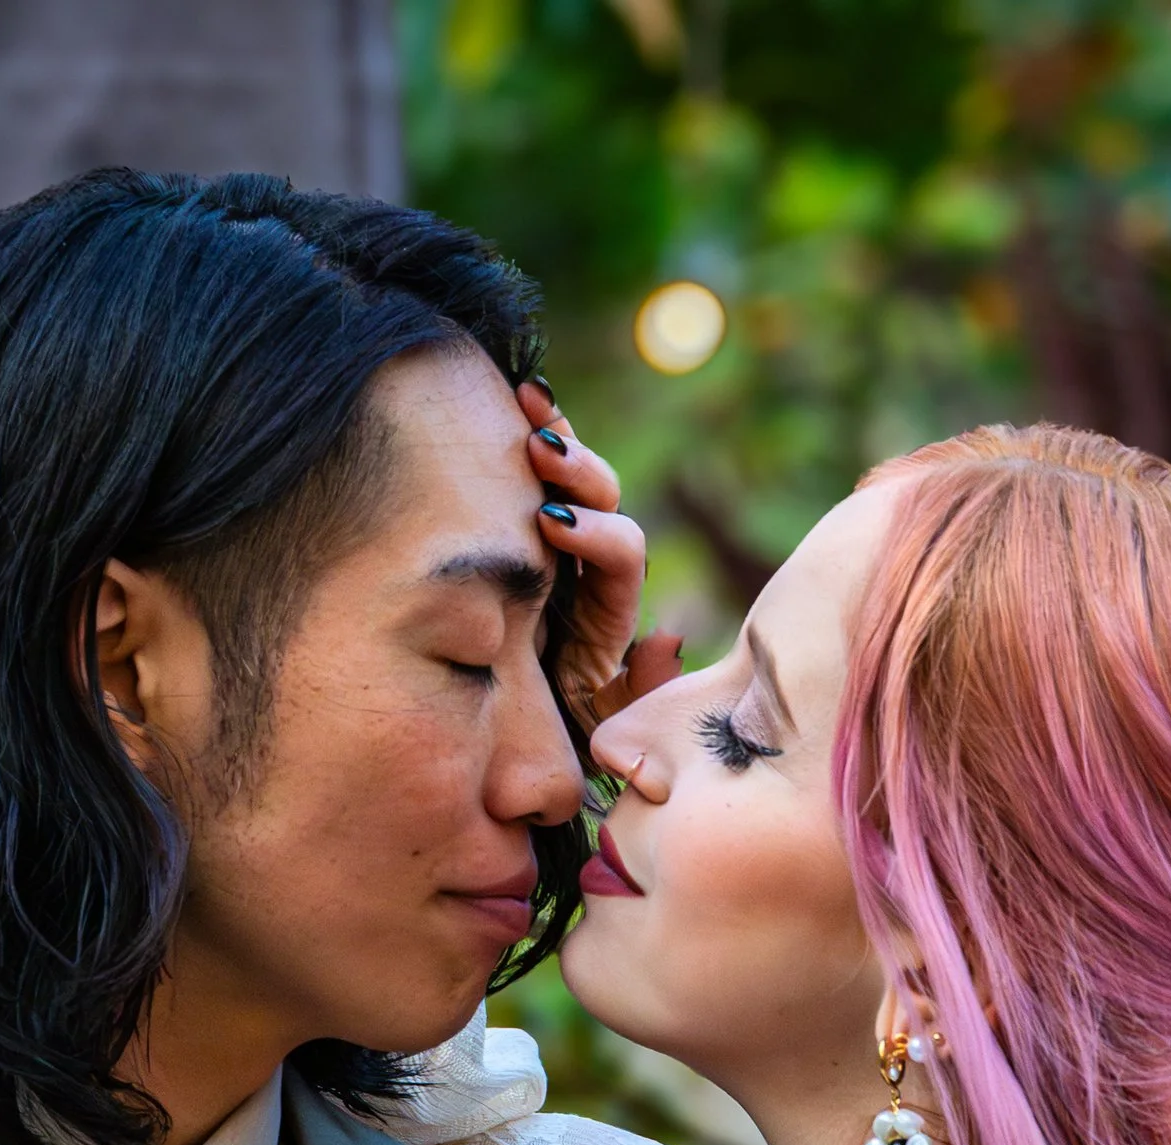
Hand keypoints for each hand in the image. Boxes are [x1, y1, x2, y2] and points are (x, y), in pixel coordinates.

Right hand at [520, 379, 682, 725]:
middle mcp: (588, 562)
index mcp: (609, 605)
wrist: (502, 728)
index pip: (622, 553)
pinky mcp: (517, 519)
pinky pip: (532, 466)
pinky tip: (518, 389)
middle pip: (604, 497)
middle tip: (544, 452)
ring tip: (529, 403)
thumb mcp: (593, 721)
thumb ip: (632, 690)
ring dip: (557, 435)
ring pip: (570, 473)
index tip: (554, 528)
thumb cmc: (545, 729)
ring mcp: (554, 537)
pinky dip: (533, 425)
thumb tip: (668, 634)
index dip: (598, 535)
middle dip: (580, 472)